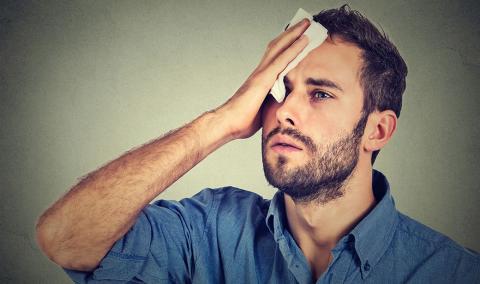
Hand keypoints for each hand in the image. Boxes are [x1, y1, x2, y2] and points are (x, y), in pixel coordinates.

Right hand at [215, 18, 309, 139]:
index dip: (286, 45)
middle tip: (305, 22)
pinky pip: (282, 60)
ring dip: (294, 34)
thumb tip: (282, 106)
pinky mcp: (263, 79)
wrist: (228, 123)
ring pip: (280, 47)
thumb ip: (272, 102)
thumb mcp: (262, 109)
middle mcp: (260, 72)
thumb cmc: (242, 120)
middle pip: (277, 46)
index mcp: (260, 79)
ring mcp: (261, 74)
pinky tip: (304, 40)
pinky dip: (294, 48)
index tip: (298, 36)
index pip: (275, 56)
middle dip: (291, 33)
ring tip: (307, 23)